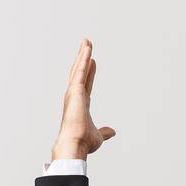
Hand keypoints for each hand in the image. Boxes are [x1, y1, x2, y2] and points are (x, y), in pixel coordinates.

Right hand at [50, 37, 116, 159]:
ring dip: (83, 54)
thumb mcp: (98, 136)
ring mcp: (74, 92)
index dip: (89, 72)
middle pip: (79, 73)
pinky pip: (80, 71)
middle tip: (86, 45)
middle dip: (82, 58)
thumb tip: (112, 132)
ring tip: (87, 41)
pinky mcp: (75, 90)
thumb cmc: (83, 142)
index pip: (86, 84)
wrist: (75, 144)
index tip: (92, 61)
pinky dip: (83, 59)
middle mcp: (75, 97)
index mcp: (80, 105)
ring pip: (78, 69)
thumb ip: (104, 131)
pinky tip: (88, 49)